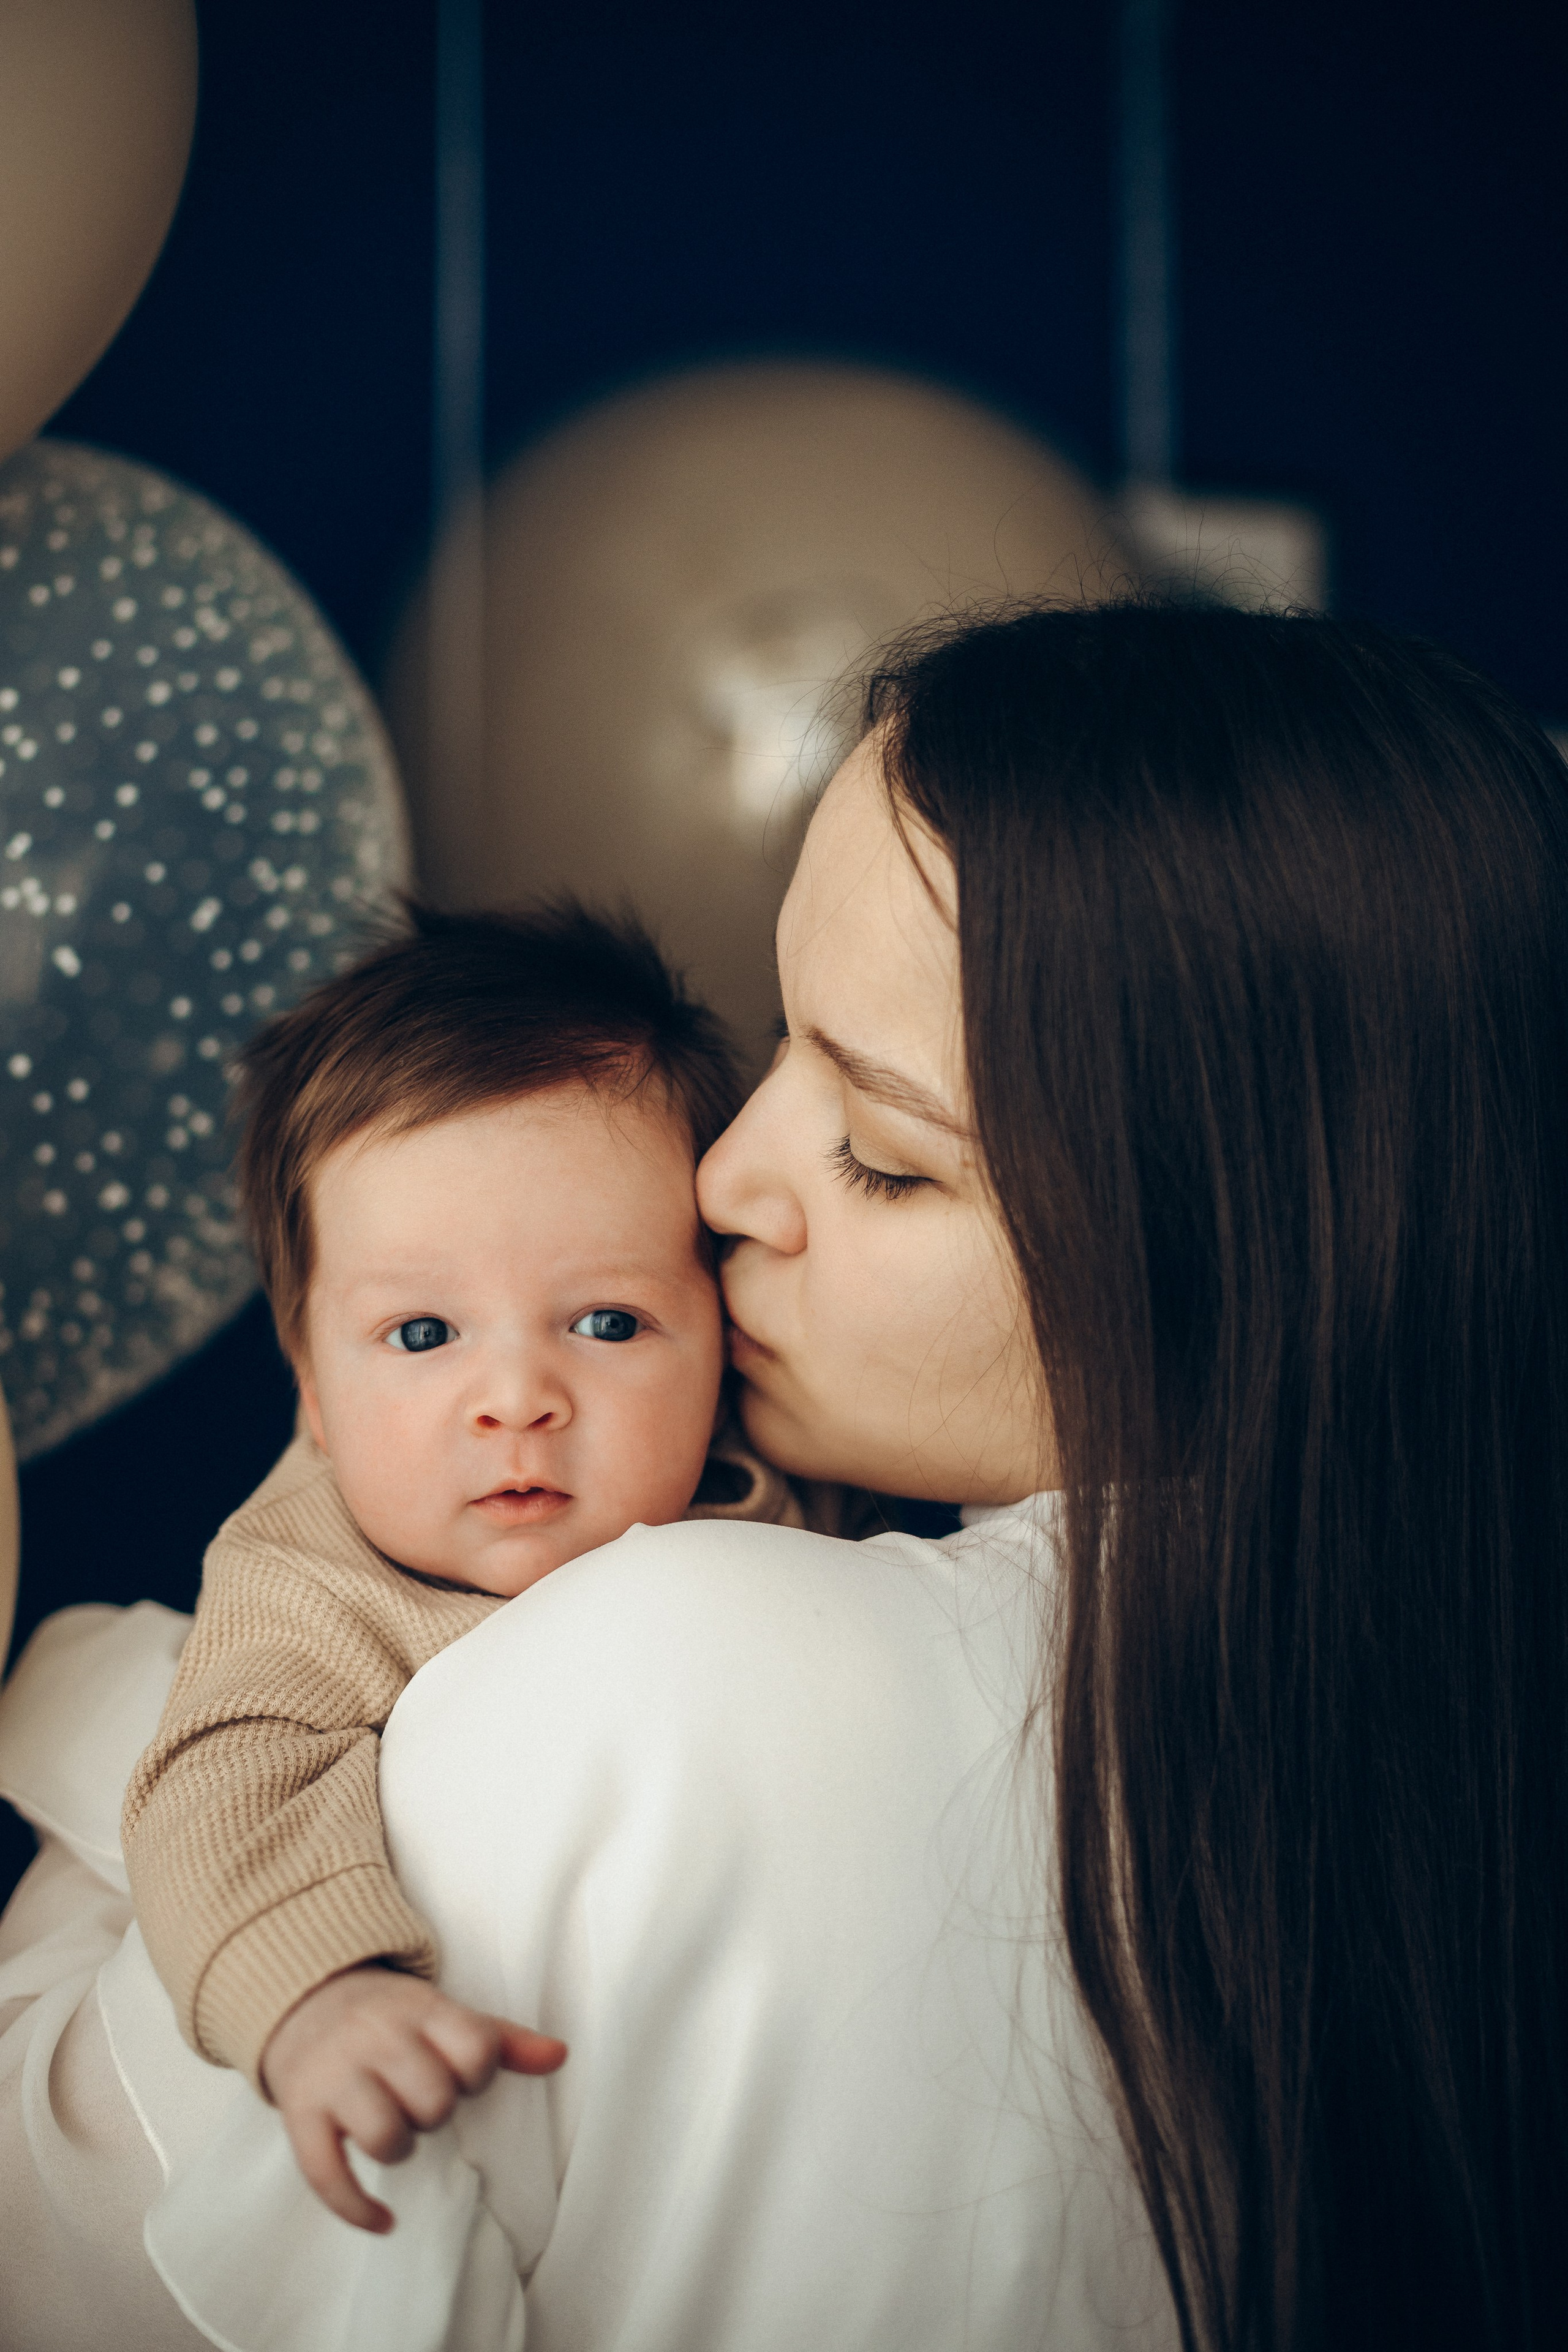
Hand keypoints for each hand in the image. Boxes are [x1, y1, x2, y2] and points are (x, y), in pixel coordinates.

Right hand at [259, 1964, 566, 2232]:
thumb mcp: (445, 2014)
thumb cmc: (392, 2019)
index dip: (480, 2074)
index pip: (476, 2049)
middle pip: (434, 2099)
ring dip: (401, 2147)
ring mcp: (334, 2077)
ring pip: (384, 2136)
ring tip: (398, 2133)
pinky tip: (383, 2220)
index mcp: (419, 2010)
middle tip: (421, 2099)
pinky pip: (326, 2175)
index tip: (461, 2073)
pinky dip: (356, 2208)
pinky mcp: (300, 2113)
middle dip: (438, 2111)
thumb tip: (560, 2054)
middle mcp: (375, 2039)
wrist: (306, 1999)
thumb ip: (503, 2039)